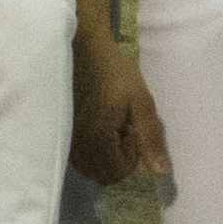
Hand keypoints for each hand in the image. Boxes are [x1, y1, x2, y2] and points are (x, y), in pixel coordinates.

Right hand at [72, 38, 169, 186]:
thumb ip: (150, 139)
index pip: (116, 173)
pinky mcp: (61, 130)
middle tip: (121, 127)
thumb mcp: (141, 102)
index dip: (131, 156)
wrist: (84, 48)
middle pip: (101, 175)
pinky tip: (96, 123)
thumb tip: (162, 173)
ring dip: (103, 154)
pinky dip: (91, 148)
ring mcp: (66, 138)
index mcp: (96, 138)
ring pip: (89, 167)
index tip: (131, 129)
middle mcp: (76, 144)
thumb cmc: (115, 72)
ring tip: (109, 123)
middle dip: (117, 158)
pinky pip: (78, 156)